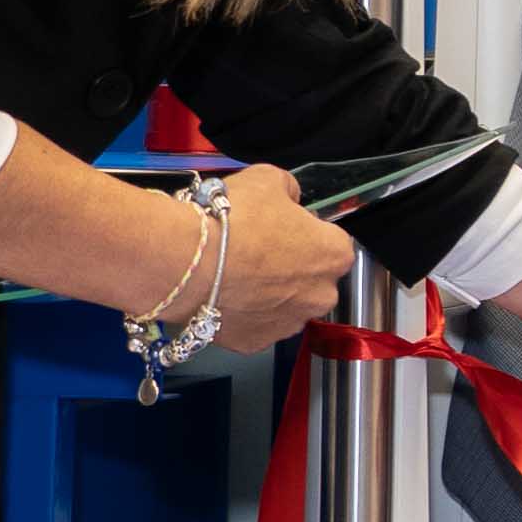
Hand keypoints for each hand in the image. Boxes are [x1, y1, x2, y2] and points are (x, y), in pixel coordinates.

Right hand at [186, 165, 356, 349]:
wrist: (187, 261)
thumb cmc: (231, 221)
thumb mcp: (268, 179)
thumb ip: (289, 189)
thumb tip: (289, 196)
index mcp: (334, 253)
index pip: (331, 241)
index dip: (305, 232)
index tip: (283, 227)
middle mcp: (321, 295)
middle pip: (312, 278)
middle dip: (290, 267)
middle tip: (256, 250)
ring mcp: (289, 323)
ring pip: (285, 305)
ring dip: (268, 292)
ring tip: (236, 272)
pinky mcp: (257, 342)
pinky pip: (255, 325)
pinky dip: (243, 313)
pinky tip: (223, 293)